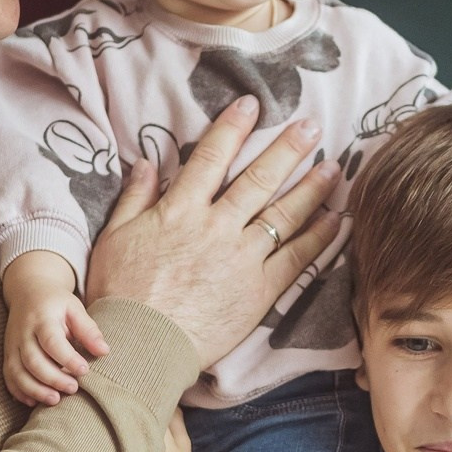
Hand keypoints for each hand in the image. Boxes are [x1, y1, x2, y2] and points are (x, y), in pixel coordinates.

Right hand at [1, 253, 108, 406]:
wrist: (27, 292)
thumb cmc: (56, 303)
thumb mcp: (74, 308)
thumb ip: (88, 330)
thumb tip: (104, 351)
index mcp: (41, 318)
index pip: (51, 341)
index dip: (67, 358)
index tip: (84, 370)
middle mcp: (23, 333)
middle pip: (33, 360)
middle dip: (53, 378)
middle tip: (73, 388)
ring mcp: (12, 345)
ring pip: (17, 372)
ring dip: (35, 389)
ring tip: (55, 400)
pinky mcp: (7, 355)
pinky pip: (8, 377)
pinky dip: (19, 391)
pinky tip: (34, 402)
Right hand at [86, 97, 340, 368]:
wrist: (140, 347)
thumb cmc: (120, 295)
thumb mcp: (115, 238)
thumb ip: (134, 198)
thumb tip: (145, 163)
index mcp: (180, 210)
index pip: (212, 157)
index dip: (234, 127)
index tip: (253, 105)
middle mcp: (216, 227)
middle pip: (259, 179)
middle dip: (288, 148)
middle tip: (311, 126)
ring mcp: (242, 259)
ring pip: (285, 215)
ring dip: (312, 187)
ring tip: (333, 167)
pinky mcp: (259, 291)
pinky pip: (296, 259)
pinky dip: (318, 238)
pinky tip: (336, 220)